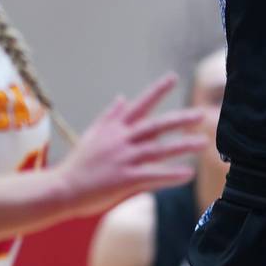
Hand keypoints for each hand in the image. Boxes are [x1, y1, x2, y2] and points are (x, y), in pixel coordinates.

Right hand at [55, 74, 205, 218]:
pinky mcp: (125, 179)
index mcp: (114, 128)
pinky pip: (153, 175)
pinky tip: (187, 173)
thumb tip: (122, 97)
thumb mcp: (92, 134)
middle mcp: (121, 140)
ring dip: (183, 145)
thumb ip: (109, 116)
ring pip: (159, 149)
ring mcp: (124, 159)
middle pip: (156, 126)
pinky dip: (171, 174)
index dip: (157, 91)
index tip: (173, 77)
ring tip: (203, 143)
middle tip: (201, 114)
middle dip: (180, 119)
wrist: (62, 188)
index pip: (140, 105)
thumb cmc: (78, 163)